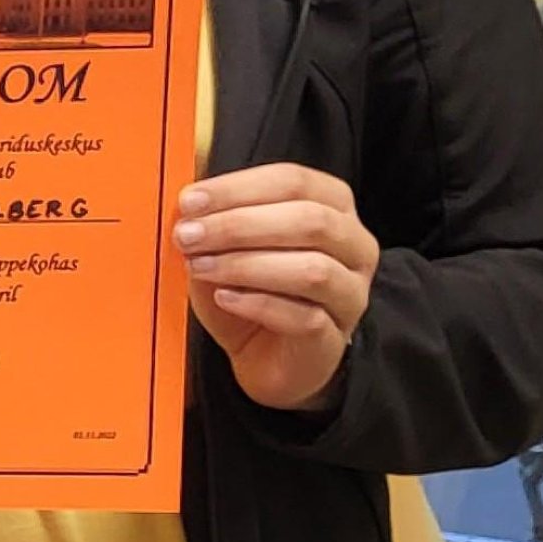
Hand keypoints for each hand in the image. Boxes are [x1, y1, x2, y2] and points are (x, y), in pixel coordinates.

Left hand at [178, 164, 376, 411]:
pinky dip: (257, 303)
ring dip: (247, 264)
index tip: (190, 201)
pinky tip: (224, 298)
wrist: (267, 359)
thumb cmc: (250, 295)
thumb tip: (188, 209)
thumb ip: (214, 225)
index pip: (295, 182)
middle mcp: (354, 247)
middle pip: (310, 220)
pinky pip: (304, 316)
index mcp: (333, 208)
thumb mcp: (225, 251)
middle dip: (240, 224)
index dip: (239, 188)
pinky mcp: (333, 337)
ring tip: (200, 267)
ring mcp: (350, 294)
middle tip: (188, 235)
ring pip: (313, 269)